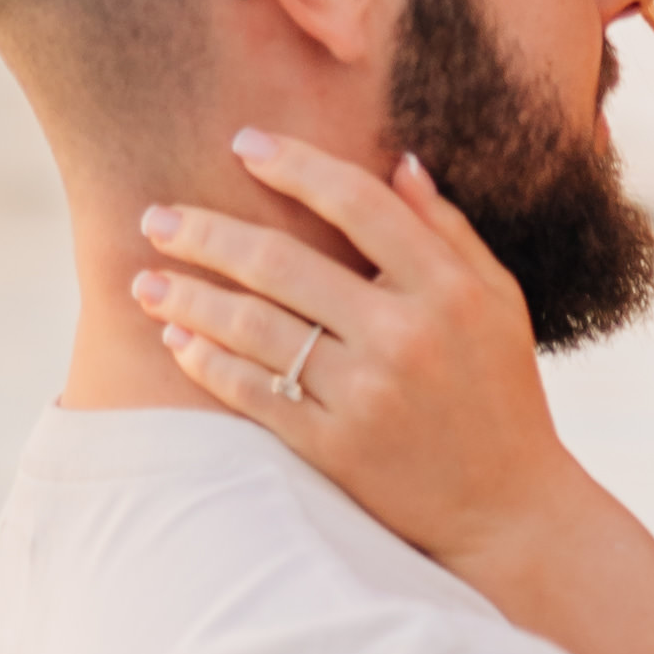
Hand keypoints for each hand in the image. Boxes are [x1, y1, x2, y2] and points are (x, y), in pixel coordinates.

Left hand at [134, 135, 573, 588]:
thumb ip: (448, 232)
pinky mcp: (334, 447)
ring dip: (188, 297)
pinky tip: (177, 339)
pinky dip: (206, 362)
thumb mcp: (498, 302)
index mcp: (447, 290)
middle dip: (206, 234)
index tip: (243, 144)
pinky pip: (252, 392)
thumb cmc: (501, 395)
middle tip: (156, 216)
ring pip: (254, 327)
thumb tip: (401, 162)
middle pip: (282, 262)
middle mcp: (403, 336)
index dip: (294, 165)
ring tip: (146, 279)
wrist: (507, 509)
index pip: (357, 203)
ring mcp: (365, 394)